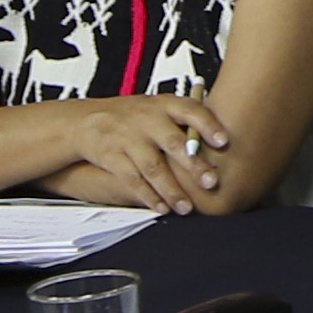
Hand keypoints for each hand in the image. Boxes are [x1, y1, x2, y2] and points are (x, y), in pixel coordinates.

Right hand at [42, 96, 235, 218]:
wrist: (85, 120)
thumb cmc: (133, 116)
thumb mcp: (158, 109)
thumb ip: (185, 123)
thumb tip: (226, 141)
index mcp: (163, 105)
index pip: (189, 110)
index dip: (207, 124)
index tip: (224, 141)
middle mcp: (146, 119)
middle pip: (173, 142)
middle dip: (193, 165)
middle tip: (212, 182)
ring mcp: (128, 138)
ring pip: (153, 166)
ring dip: (171, 189)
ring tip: (187, 207)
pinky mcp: (112, 156)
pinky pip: (132, 179)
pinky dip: (148, 196)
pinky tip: (162, 208)